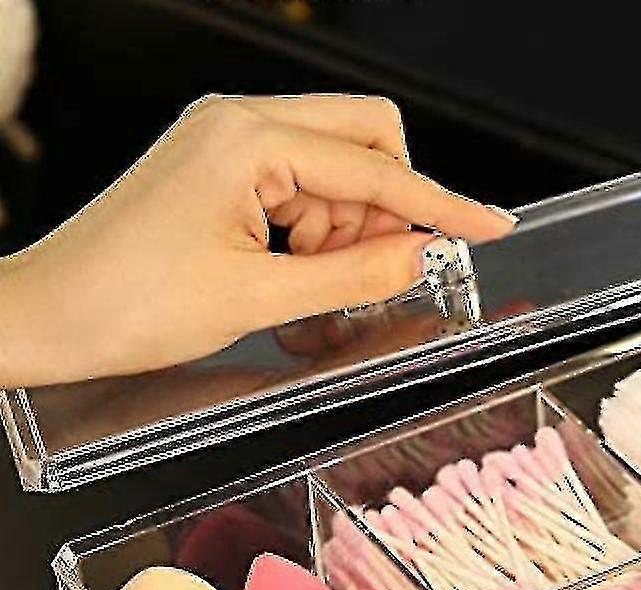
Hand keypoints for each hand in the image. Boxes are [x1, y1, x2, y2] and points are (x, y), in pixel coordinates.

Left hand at [0, 94, 514, 387]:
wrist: (49, 316)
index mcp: (249, 140)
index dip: (443, 203)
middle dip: (388, 205)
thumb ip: (353, 275)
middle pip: (364, 139)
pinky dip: (315, 228)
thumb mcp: (259, 297)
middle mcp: (240, 122)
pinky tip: (293, 268)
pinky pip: (301, 184)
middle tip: (377, 267)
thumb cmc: (129, 304)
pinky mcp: (220, 166)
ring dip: (346, 225)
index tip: (491, 225)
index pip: (378, 168)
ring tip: (310, 281)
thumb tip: (422, 256)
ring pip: (335, 166)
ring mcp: (227, 140)